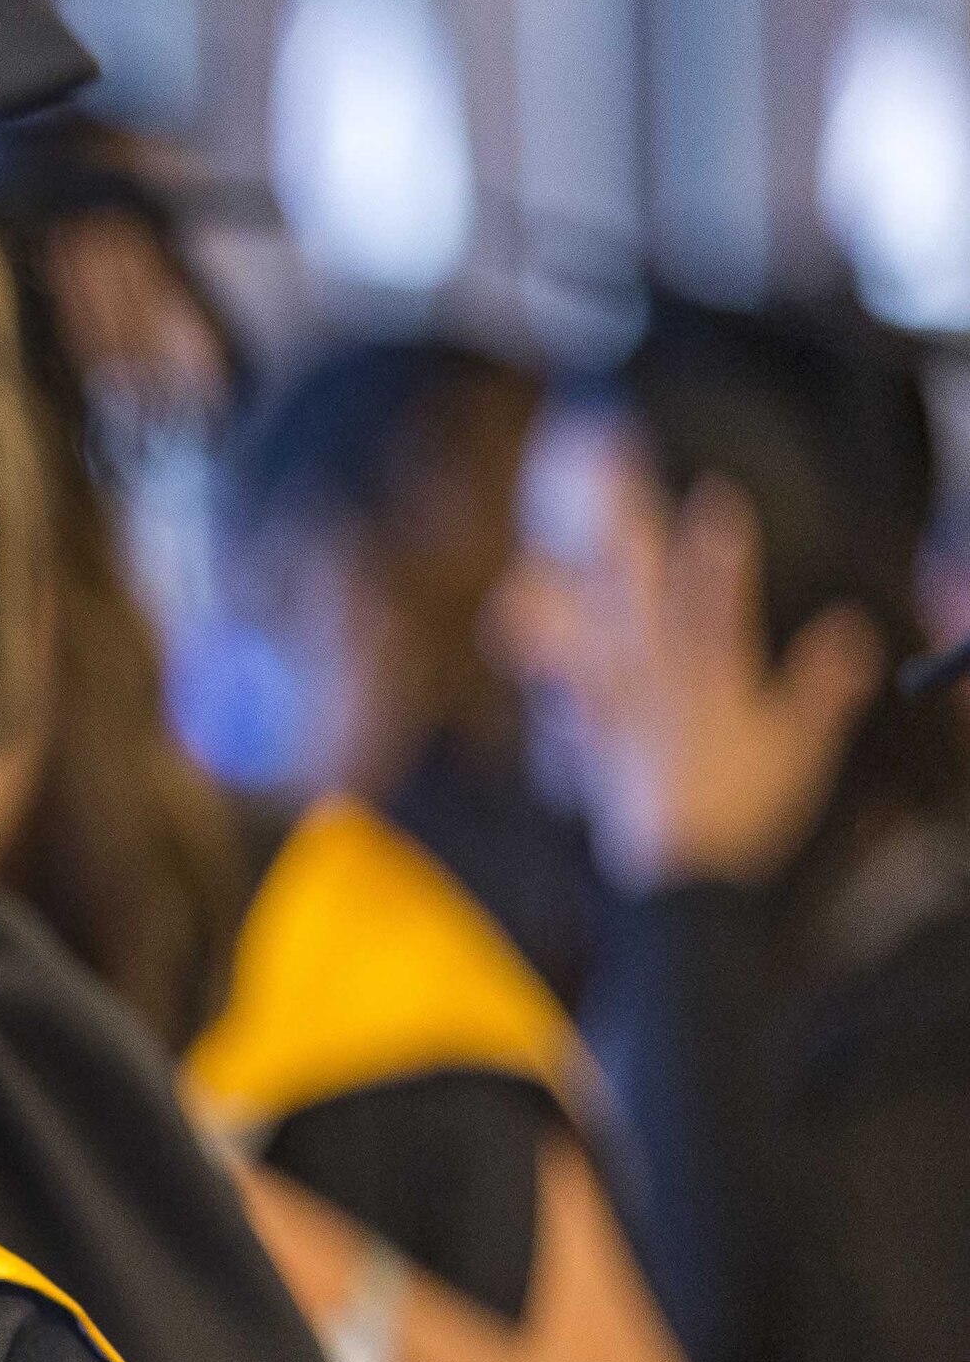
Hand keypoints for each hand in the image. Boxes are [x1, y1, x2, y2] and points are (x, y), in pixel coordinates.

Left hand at [521, 474, 884, 886]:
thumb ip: (822, 688)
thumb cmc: (746, 810)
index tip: (716, 498)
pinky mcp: (590, 735)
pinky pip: (558, 688)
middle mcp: (665, 689)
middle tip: (610, 481)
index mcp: (718, 685)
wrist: (688, 879)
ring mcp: (622, 712)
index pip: (723, 606)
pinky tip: (507, 621)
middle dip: (631, 540)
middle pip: (647, 603)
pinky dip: (537, 655)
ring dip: (567, 591)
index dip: (720, 554)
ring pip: (594, 639)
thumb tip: (853, 630)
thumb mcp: (797, 748)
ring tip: (534, 553)